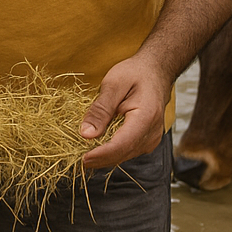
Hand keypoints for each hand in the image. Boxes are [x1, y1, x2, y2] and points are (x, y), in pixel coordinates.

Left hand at [79, 53, 173, 168]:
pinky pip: (127, 151)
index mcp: (146, 118)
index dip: (101, 154)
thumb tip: (85, 134)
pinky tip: (98, 146)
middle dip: (100, 159)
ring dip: (105, 157)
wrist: (155, 72)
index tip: (83, 159)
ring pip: (124, 155)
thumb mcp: (113, 84)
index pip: (122, 144)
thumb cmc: (134, 74)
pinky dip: (112, 151)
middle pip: (122, 154)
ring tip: (83, 153)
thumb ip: (100, 110)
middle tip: (77, 159)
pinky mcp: (147, 141)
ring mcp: (151, 140)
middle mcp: (152, 134)